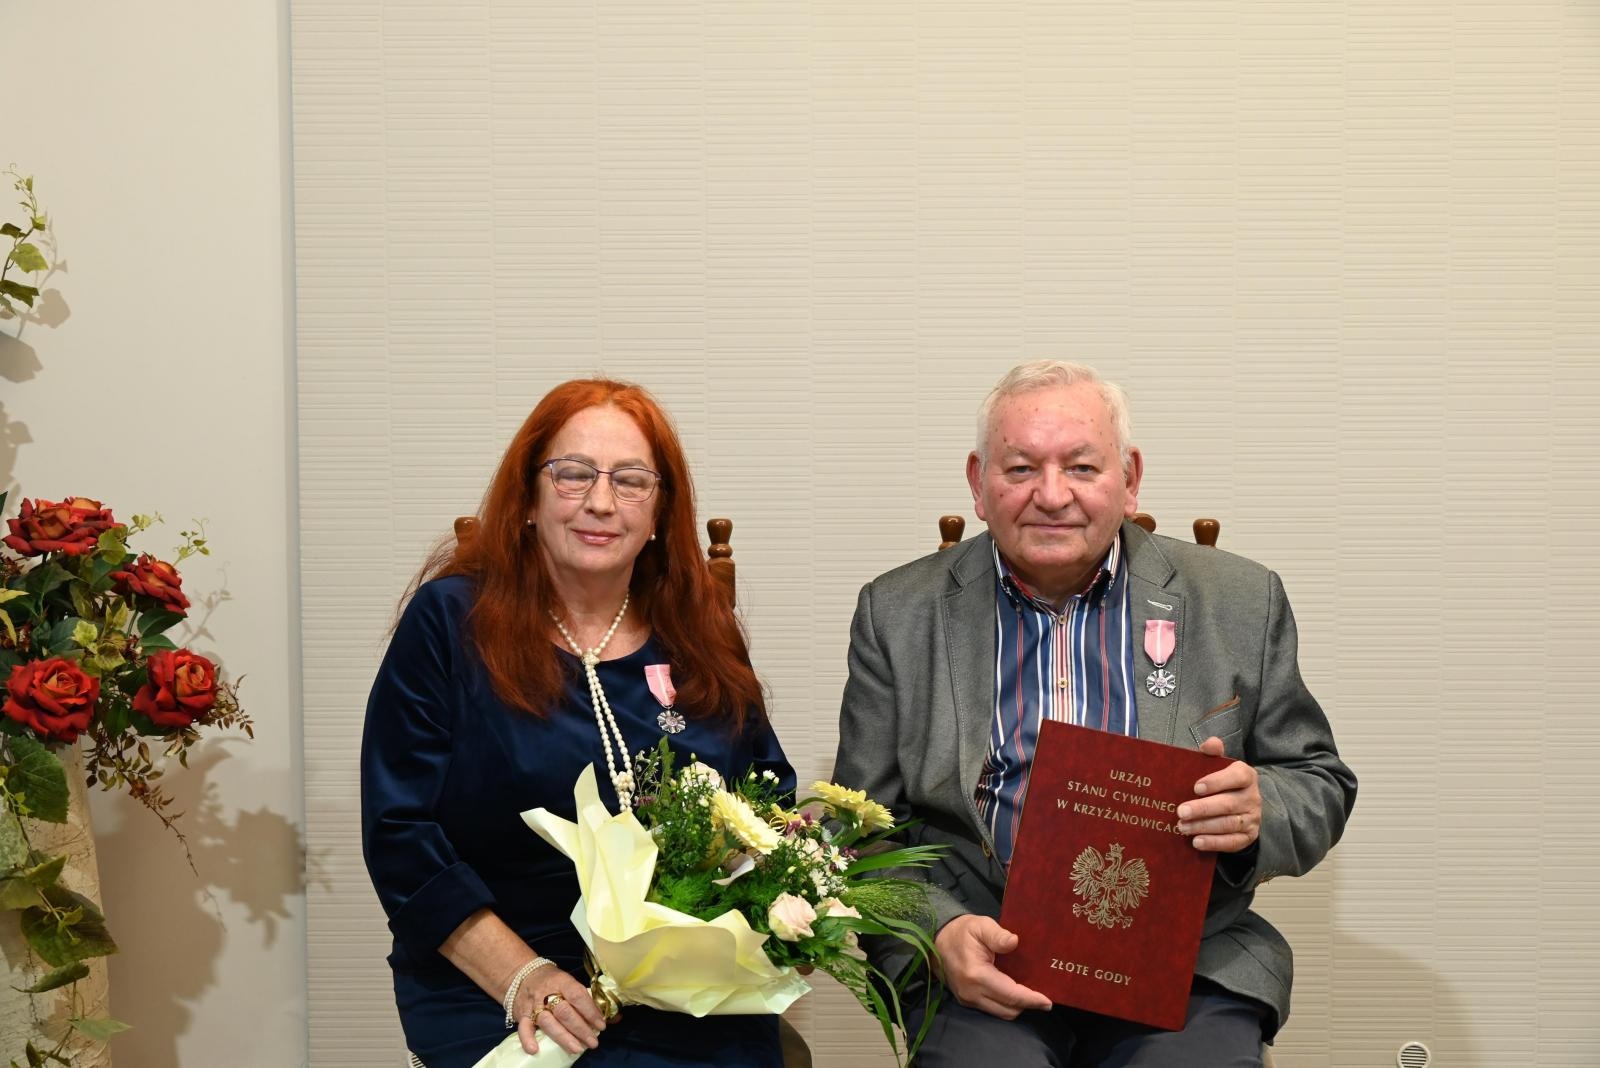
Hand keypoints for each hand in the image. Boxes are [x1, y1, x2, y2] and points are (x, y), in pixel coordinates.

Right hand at [516, 967, 607, 1055]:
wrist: (523, 975)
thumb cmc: (553, 982)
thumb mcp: (570, 984)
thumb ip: (590, 1001)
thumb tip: (616, 1017)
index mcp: (562, 982)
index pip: (577, 996)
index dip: (590, 1011)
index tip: (601, 1025)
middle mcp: (547, 993)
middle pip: (564, 1012)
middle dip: (580, 1028)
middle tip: (593, 1041)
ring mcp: (533, 1005)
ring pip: (548, 1022)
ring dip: (563, 1037)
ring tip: (577, 1049)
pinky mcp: (522, 1015)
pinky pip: (523, 1028)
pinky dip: (527, 1039)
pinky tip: (535, 1050)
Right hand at [933, 914, 1053, 1018]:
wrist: (938, 939)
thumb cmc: (962, 931)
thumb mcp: (981, 925)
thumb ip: (998, 935)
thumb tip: (1014, 941)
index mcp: (976, 975)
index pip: (1010, 995)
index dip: (1031, 999)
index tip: (1048, 1001)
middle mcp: (971, 992)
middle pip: (1008, 1009)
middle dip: (1027, 1004)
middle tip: (1043, 996)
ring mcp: (967, 999)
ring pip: (1001, 1013)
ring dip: (1017, 1006)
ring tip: (1031, 995)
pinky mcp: (966, 1001)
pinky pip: (992, 1009)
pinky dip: (1006, 1004)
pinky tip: (1014, 993)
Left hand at [1177, 737, 1261, 851]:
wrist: (1244, 805)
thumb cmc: (1223, 782)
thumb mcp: (1220, 765)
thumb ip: (1214, 753)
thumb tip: (1210, 744)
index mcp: (1246, 776)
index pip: (1236, 777)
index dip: (1216, 782)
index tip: (1196, 787)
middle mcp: (1252, 797)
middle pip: (1228, 804)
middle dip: (1203, 809)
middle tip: (1180, 811)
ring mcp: (1252, 818)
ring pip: (1228, 824)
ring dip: (1204, 827)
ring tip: (1182, 827)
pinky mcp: (1249, 836)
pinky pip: (1233, 842)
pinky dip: (1214, 843)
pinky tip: (1196, 842)